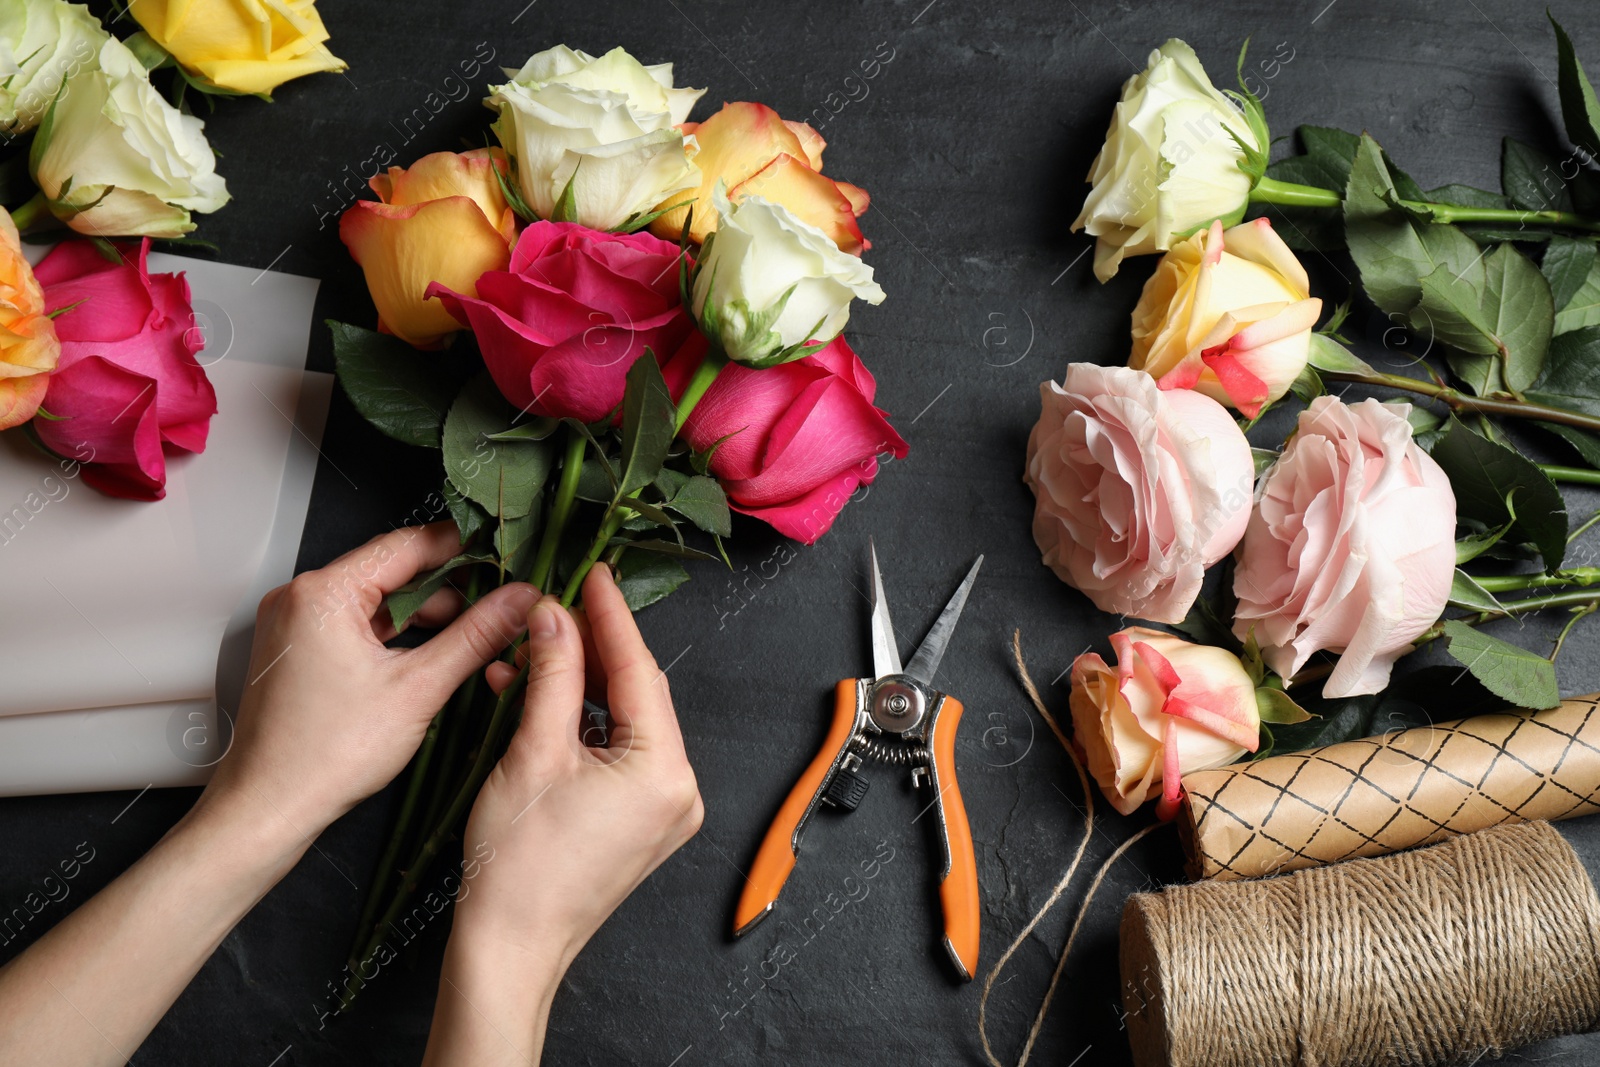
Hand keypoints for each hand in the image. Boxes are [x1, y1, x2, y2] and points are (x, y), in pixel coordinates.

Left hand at [204, 522, 538, 835]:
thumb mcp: (418, 688)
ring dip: (424, 612)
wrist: (268, 808)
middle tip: (499, 599)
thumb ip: (476, 636)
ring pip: (376, 598)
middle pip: (392, 569)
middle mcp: (300, 597)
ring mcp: (294, 623)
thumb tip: (520, 600)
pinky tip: (430, 654)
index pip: (408, 544)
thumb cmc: (325, 756)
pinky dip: (394, 633)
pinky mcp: (297, 649)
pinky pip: (355, 623)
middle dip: (448, 586)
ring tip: (472, 634)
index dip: (463, 546)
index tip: (503, 551)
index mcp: (323, 592)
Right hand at [422, 563, 701, 1065]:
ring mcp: (666, 810)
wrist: (509, 948)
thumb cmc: (517, 867)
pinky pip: (621, 753)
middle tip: (554, 606)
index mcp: (664, 770)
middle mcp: (680, 789)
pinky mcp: (644, 822)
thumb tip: (554, 616)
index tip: (592, 573)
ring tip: (531, 654)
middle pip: (639, 693)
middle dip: (593, 649)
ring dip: (582, 686)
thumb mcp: (532, 752)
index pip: (639, 669)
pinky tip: (544, 701)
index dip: (610, 616)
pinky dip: (585, 725)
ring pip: (628, 721)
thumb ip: (552, 675)